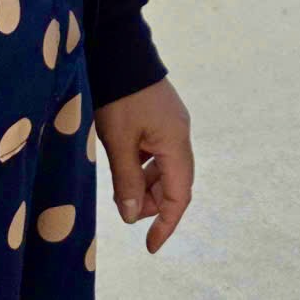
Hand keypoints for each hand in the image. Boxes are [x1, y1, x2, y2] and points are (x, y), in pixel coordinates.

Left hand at [94, 77, 192, 253]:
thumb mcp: (119, 142)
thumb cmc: (119, 98)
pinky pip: (158, 153)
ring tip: (121, 190)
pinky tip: (124, 166)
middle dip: (153, 204)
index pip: (180, 195)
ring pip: (165, 169)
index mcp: (176, 143)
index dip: (167, 225)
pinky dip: (143, 168)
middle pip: (175, 183)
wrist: (119, 51)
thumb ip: (127, 182)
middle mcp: (180, 135)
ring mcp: (171, 125)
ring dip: (147, 186)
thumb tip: (132, 218)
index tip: (150, 247)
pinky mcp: (160, 117)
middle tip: (125, 212)